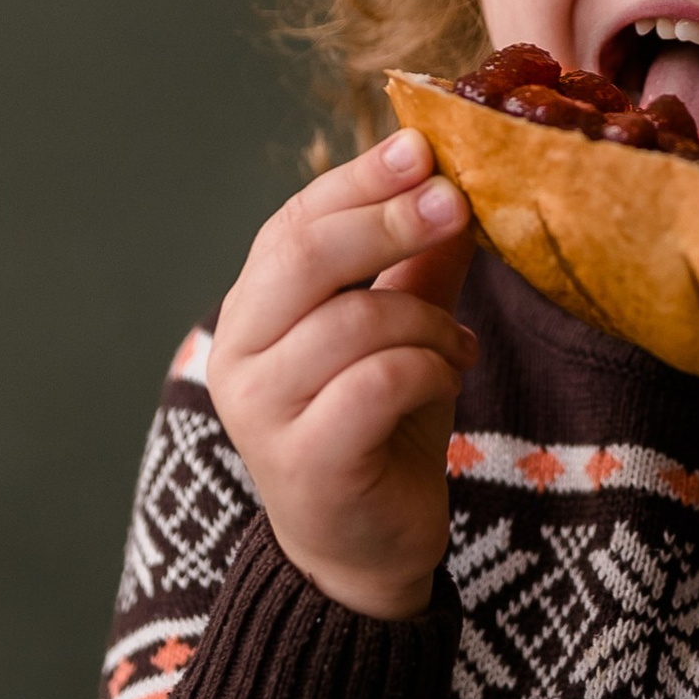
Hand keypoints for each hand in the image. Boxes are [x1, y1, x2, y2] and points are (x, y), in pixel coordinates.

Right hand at [208, 129, 476, 619]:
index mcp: (254, 312)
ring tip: (458, 344)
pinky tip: (449, 375)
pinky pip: (374, 384)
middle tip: (455, 205)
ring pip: (351, 322)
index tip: (422, 147)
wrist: (367, 551)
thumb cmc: (381, 432)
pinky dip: (426, 368)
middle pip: (303, 257)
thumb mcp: (405, 333)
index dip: (357, 180)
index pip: (292, 223)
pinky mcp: (306, 463)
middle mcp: (240, 355)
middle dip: (387, 221)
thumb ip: (420, 265)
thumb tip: (455, 182)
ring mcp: (264, 412)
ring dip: (426, 321)